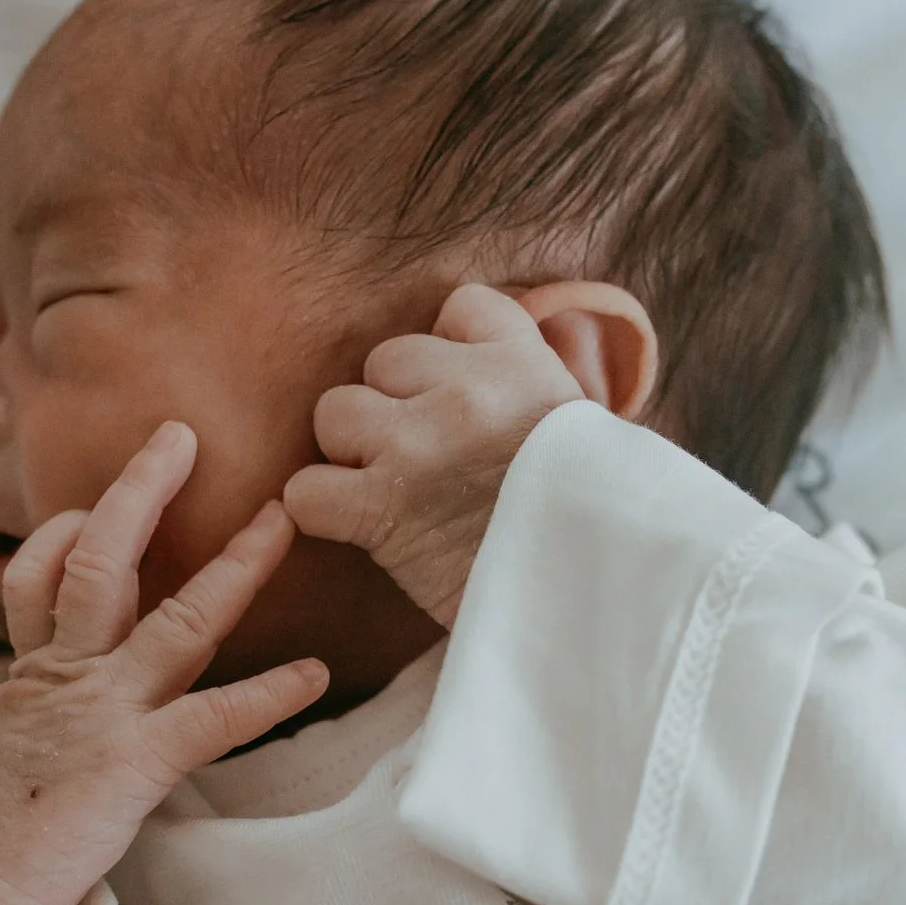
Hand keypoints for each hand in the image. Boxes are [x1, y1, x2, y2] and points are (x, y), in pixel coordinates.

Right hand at [0, 420, 327, 904]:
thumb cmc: (2, 820)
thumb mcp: (12, 736)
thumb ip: (47, 693)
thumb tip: (76, 664)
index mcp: (39, 667)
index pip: (42, 572)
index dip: (65, 529)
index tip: (95, 503)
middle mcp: (68, 674)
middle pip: (99, 561)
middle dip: (139, 492)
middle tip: (179, 436)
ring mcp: (103, 712)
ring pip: (171, 619)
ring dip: (233, 567)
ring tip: (281, 521)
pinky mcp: (133, 762)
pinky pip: (210, 717)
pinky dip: (266, 693)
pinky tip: (313, 672)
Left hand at [284, 283, 583, 627]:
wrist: (599, 597)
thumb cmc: (587, 522)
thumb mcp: (579, 427)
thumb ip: (527, 381)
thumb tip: (477, 352)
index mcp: (523, 363)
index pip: (460, 307)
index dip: (452, 354)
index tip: (467, 399)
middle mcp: (467, 390)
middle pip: (384, 360)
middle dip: (396, 407)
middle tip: (427, 460)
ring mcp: (417, 445)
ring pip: (335, 413)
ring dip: (353, 452)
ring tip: (391, 490)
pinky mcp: (380, 509)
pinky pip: (307, 489)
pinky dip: (322, 511)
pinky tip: (359, 526)